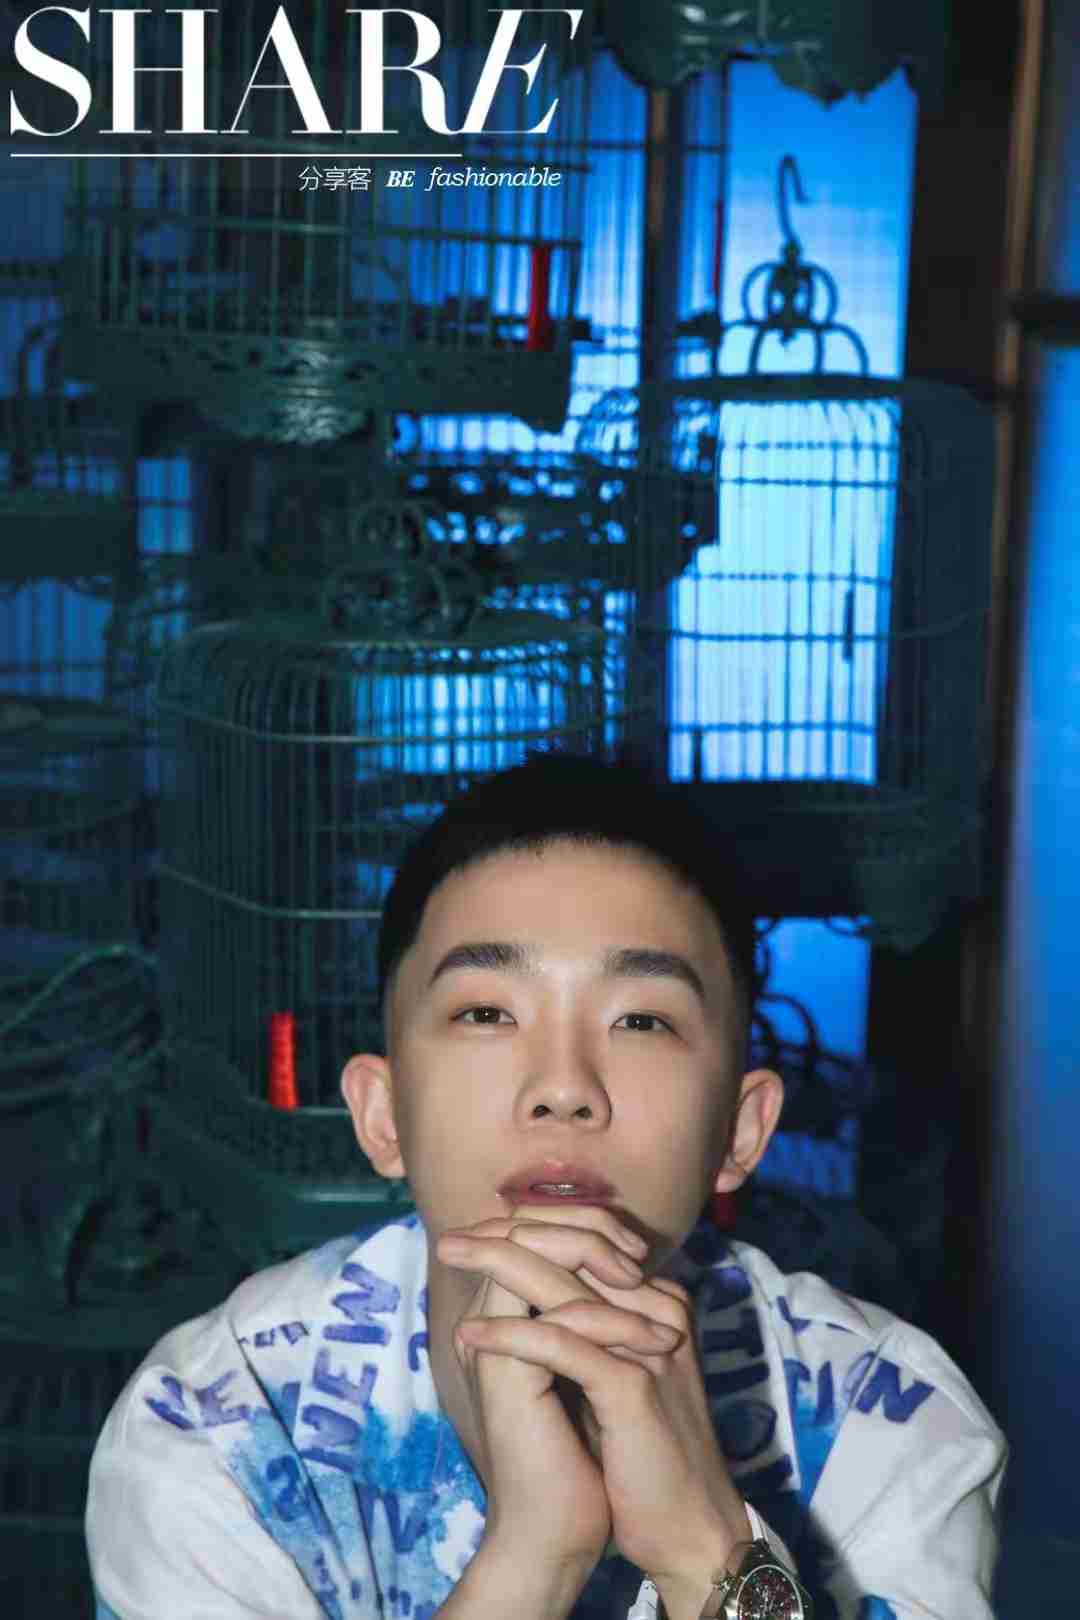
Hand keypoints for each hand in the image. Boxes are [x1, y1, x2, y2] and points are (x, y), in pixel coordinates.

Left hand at [440, 1211, 750, 1619]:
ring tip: (452, 1268)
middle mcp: (658, 1309)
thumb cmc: (643, 1455)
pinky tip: (471, 1336)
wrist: (685, 1527)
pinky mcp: (633, 1384)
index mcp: (655, 1303)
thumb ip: (585, 1333)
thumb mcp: (613, 1378)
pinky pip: (562, 1344)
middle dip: (501, 1240)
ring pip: (563, 1286)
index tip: (470, 1240)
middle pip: (573, 1248)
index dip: (522, 1234)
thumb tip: (522, 1299)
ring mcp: (648, 1342)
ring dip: (497, 1270)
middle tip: (450, 1243)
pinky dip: (511, 1335)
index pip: (585, 1241)